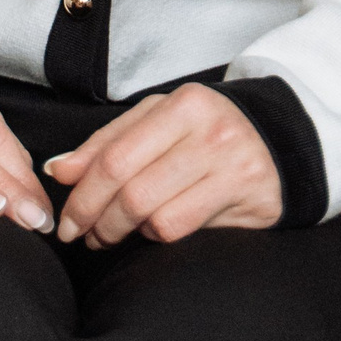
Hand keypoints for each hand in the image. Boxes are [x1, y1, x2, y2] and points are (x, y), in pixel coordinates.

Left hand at [46, 82, 282, 246]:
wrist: (280, 143)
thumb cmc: (207, 132)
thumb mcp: (160, 120)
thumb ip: (109, 142)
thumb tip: (60, 170)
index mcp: (183, 104)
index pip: (116, 154)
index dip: (83, 192)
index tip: (66, 216)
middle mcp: (209, 131)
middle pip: (130, 187)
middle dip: (95, 218)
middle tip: (81, 234)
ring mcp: (230, 166)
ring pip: (153, 214)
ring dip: (120, 232)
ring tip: (109, 236)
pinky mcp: (246, 199)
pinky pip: (180, 228)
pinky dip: (155, 235)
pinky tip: (150, 230)